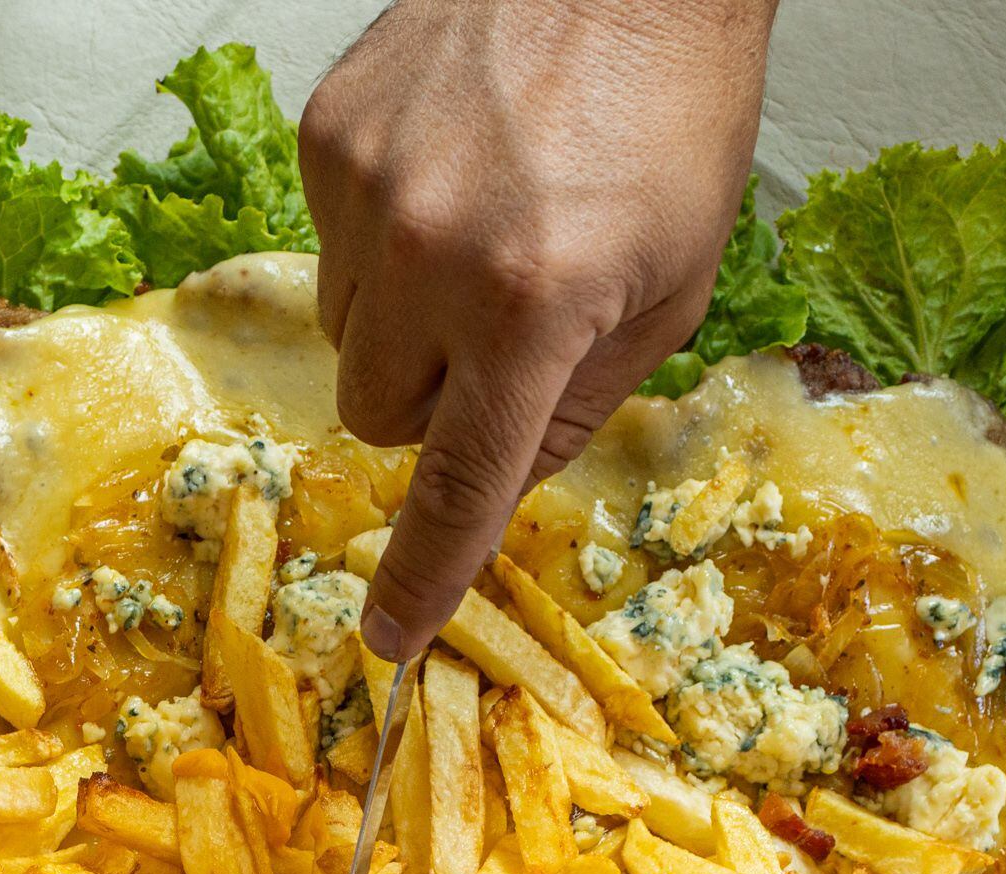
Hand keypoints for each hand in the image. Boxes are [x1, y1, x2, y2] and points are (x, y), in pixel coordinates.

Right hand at [300, 0, 778, 660]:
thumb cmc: (670, 107)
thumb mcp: (675, 285)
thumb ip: (582, 400)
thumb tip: (503, 474)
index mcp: (536, 304)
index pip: (459, 481)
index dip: (424, 572)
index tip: (390, 634)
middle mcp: (435, 254)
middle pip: (380, 415)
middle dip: (436, 401)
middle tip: (504, 331)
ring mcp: (368, 190)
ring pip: (348, 334)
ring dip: (406, 319)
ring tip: (483, 232)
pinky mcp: (330, 135)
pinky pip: (331, 244)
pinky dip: (386, 235)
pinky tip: (454, 174)